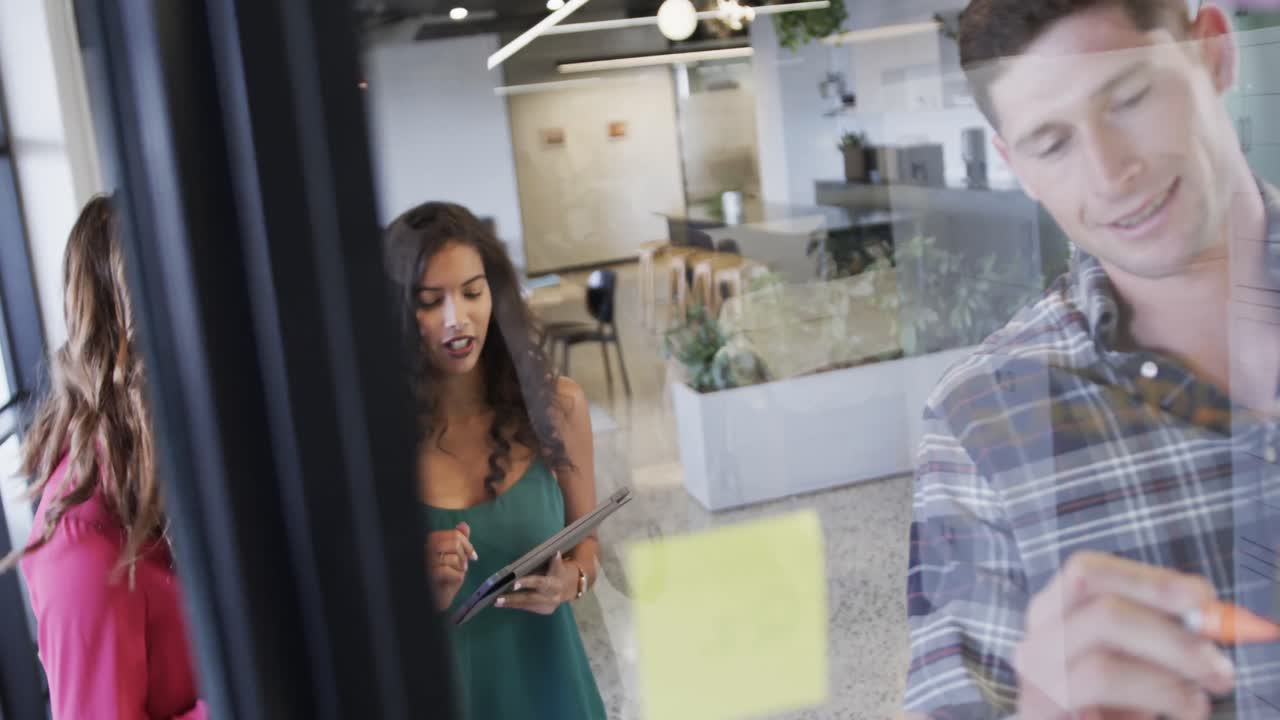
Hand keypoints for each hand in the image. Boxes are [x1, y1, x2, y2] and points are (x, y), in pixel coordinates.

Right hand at [427, 522, 477, 610]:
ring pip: (452, 556)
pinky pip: (448, 570)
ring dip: (460, 568)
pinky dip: (456, 577)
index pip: (454, 534)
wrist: (435, 601)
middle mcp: (425, 549)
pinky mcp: (428, 575)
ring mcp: (425, 562)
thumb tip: (464, 525)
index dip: (467, 544)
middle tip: (464, 567)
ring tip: (455, 574)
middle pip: (454, 542)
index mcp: (430, 542)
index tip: (472, 556)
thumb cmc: (444, 580)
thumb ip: (458, 541)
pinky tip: (451, 582)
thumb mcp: (454, 559)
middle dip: (464, 555)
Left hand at [495, 551, 575, 614]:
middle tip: (498, 598)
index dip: (527, 582)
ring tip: (496, 601)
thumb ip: (551, 561)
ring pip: (527, 604)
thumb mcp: (556, 563)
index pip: (539, 582)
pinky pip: (528, 608)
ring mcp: (549, 605)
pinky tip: (503, 603)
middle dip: (514, 598)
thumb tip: (550, 554)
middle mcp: (553, 595)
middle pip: (531, 597)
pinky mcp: (545, 611)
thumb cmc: (557, 570)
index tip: (514, 583)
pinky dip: (515, 605)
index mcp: (555, 581)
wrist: (571, 586)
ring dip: (511, 603)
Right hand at [1014, 551, 1234, 719]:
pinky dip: (1157, 697)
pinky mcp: (1042, 711)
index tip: (1203, 598)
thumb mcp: (1139, 661)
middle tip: (1220, 663)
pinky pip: (1101, 692)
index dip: (1147, 580)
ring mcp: (1035, 684)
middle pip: (1099, 614)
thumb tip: (1210, 616)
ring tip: (1205, 698)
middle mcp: (1034, 642)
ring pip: (1102, 665)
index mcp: (1052, 614)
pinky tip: (1186, 710)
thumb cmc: (1117, 706)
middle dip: (1171, 636)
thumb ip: (1162, 632)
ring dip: (1167, 684)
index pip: (1087, 573)